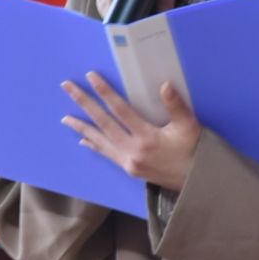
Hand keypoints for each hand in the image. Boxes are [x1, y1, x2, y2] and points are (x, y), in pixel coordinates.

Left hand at [62, 73, 200, 192]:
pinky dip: (94, 145)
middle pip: (103, 122)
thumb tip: (164, 84)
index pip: (121, 110)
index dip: (105, 93)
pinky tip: (82, 139)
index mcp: (147, 137)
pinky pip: (106, 154)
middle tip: (67, 87)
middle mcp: (132, 150)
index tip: (91, 77)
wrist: (194, 182)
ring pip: (100, 140)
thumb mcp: (189, 126)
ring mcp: (127, 161)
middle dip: (84, 103)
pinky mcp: (127, 168)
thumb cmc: (193, 150)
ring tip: (65, 117)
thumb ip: (176, 105)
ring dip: (81, 127)